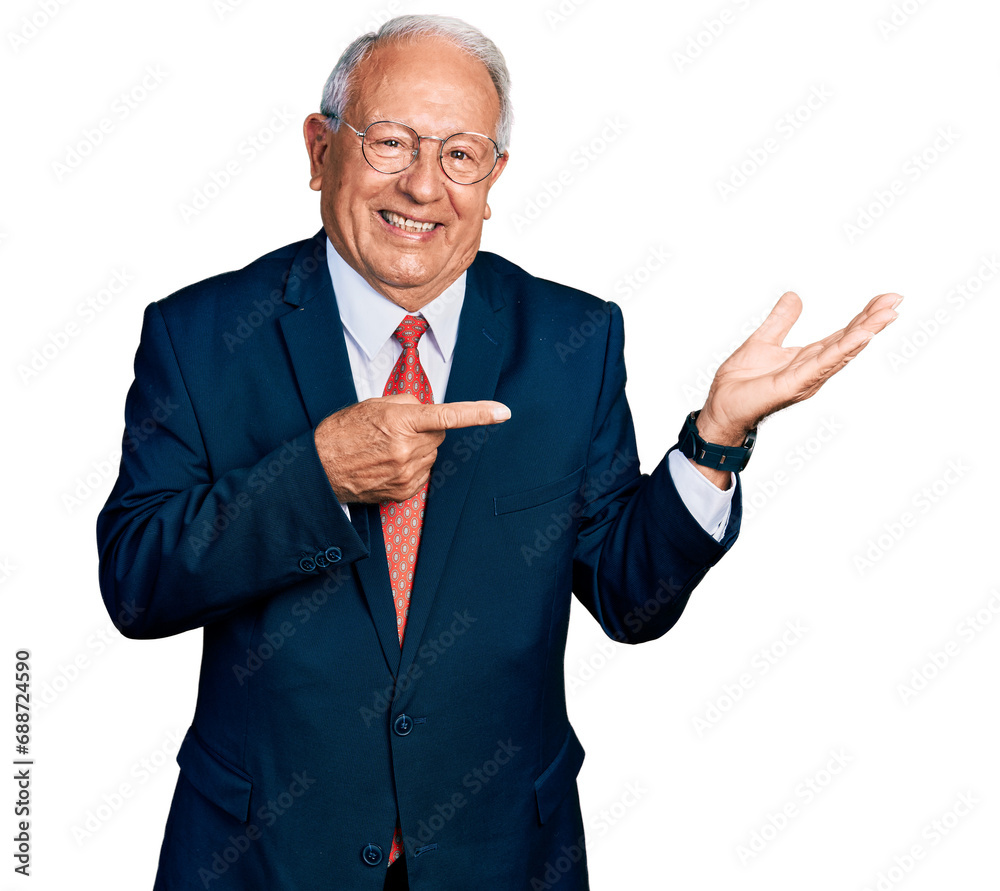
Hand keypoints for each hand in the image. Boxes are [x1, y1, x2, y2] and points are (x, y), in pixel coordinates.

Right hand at [314, 395, 510, 502]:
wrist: (320, 469)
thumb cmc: (343, 433)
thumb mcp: (372, 406)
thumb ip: (406, 403)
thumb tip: (426, 408)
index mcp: (399, 421)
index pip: (447, 415)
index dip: (479, 413)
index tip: (503, 412)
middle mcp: (406, 448)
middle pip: (438, 435)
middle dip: (426, 430)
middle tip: (397, 431)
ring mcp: (407, 473)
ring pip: (431, 455)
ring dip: (418, 449)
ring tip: (386, 450)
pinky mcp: (405, 491)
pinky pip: (423, 473)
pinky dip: (412, 467)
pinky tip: (388, 465)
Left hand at [698, 290, 901, 444]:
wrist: (721, 406)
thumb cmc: (741, 382)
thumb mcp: (763, 340)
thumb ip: (781, 320)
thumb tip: (794, 296)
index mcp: (808, 358)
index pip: (842, 334)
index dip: (863, 316)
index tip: (885, 298)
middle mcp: (814, 369)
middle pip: (849, 341)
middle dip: (872, 321)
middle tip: (896, 300)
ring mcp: (807, 378)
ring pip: (842, 352)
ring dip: (865, 333)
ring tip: (887, 315)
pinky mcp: (794, 385)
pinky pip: (822, 365)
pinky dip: (843, 350)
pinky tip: (860, 336)